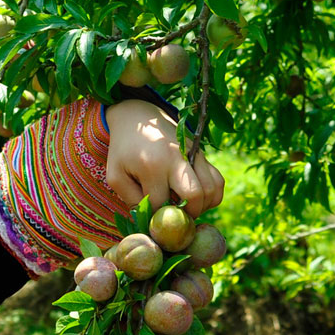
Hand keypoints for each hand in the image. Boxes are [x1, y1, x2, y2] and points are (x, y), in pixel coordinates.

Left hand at [104, 100, 225, 217]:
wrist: (138, 117)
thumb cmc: (124, 150)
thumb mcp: (115, 175)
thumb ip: (130, 199)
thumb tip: (153, 218)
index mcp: (152, 165)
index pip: (160, 203)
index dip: (155, 214)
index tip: (149, 214)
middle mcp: (177, 159)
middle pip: (195, 197)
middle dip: (186, 215)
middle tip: (175, 217)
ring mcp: (193, 155)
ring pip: (212, 190)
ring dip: (201, 207)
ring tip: (185, 208)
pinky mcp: (202, 153)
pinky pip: (218, 181)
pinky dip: (212, 196)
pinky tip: (197, 200)